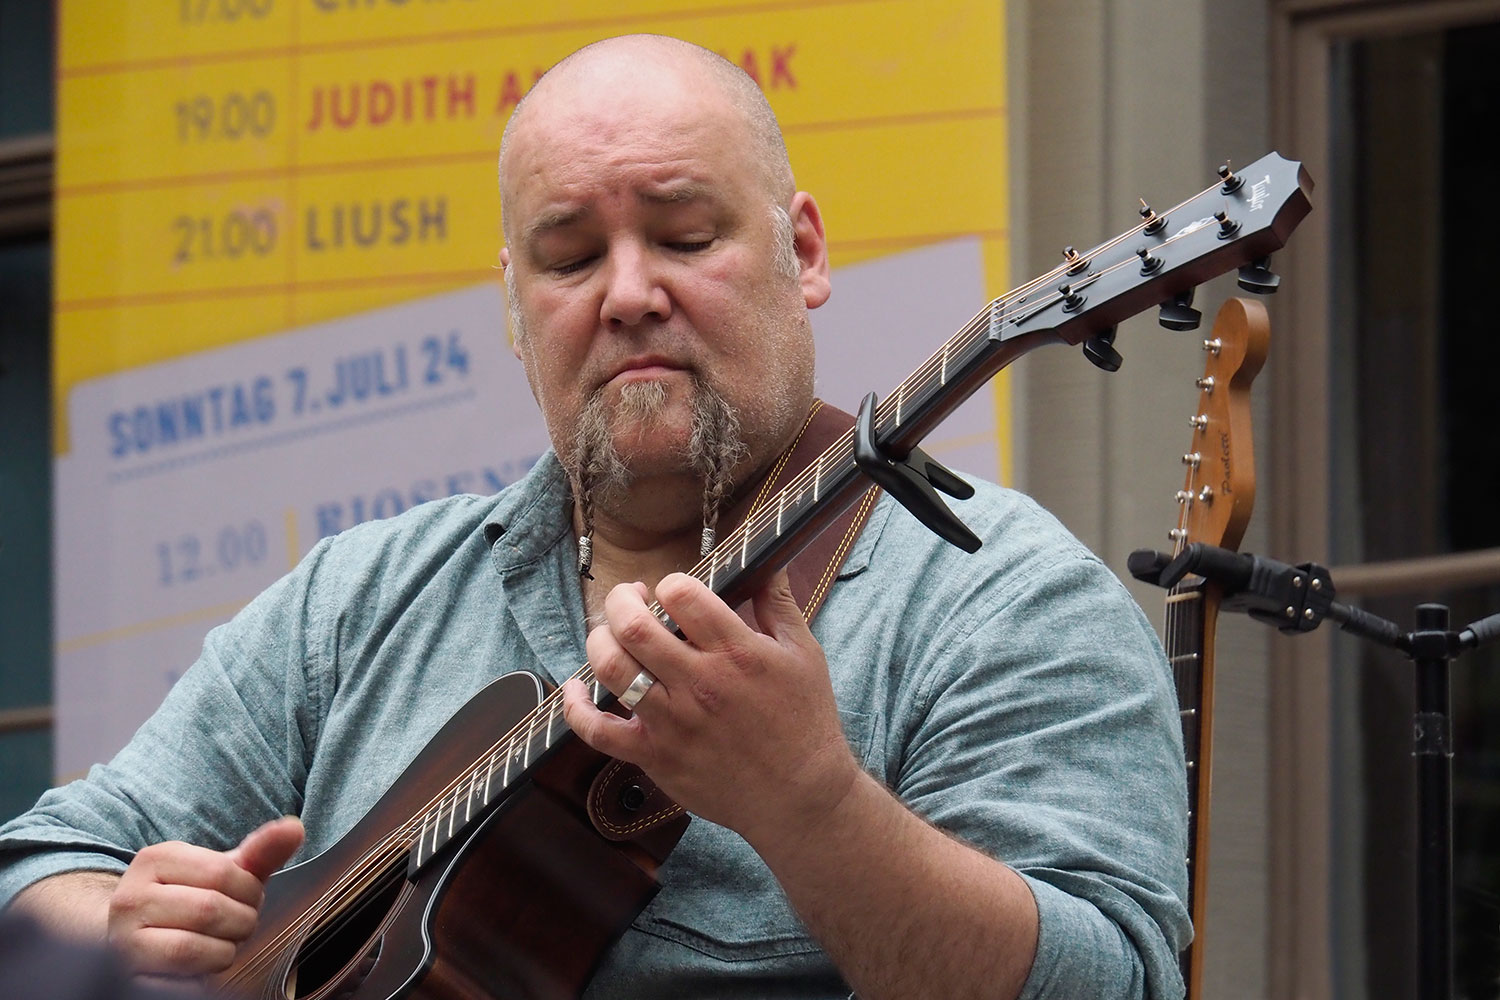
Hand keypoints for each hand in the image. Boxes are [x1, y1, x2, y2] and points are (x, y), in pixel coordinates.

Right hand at [106, 816, 303, 977]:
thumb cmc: (192, 901)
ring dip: (222, 952)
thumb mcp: (226, 874)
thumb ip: (260, 853)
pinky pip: (178, 983)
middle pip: (210, 910)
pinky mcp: (125, 976)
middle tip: (236, 926)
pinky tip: (199, 968)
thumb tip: (295, 828)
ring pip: (192, 949)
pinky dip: (202, 979)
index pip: (223, 872)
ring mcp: (121, 939)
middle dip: (239, 923)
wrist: (141, 939)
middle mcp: (129, 896)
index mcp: (155, 859)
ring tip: (219, 945)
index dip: (249, 891)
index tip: (244, 898)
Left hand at [562, 569, 860, 847]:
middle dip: (622, 599)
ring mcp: (673, 722)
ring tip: (610, 633)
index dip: (671, 582)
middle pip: (635, 625)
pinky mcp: (655, 756)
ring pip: (611, 668)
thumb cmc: (805, 721)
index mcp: (738, 652)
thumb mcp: (804, 654)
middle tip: (630, 598)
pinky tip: (575, 687)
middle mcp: (701, 684)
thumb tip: (769, 562)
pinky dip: (576, 706)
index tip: (673, 591)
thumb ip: (778, 604)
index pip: (683, 594)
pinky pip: (598, 731)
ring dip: (600, 640)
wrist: (800, 796)